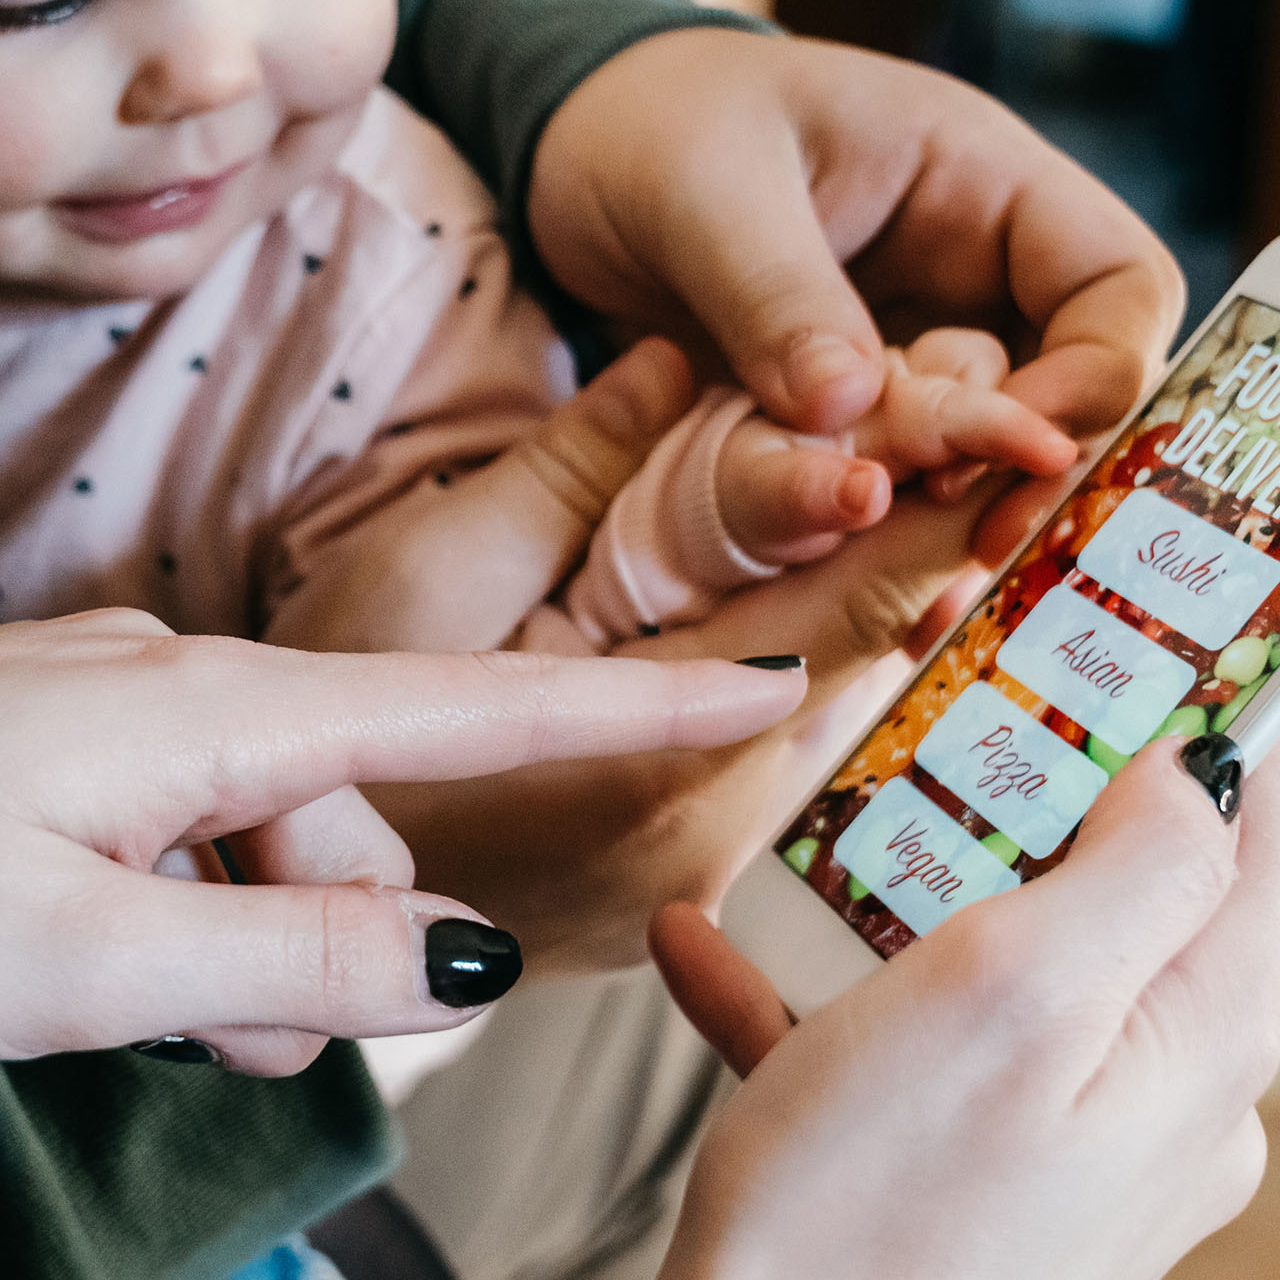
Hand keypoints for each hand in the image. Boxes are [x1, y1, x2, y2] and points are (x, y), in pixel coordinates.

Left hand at [0, 614, 806, 1222]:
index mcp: (201, 707)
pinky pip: (169, 824)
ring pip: (256, 829)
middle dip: (338, 933)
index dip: (625, 711)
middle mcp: (162, 671)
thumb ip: (291, 953)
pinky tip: (82, 966)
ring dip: (243, 940)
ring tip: (132, 1019)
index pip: (468, 711)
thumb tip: (467, 947)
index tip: (769, 684)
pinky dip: (170, 908)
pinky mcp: (27, 739)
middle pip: (351, 809)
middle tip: (236, 1049)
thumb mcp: (86, 962)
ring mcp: (88, 699)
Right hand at [308, 341, 1011, 963]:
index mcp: (666, 757)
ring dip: (904, 591)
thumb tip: (680, 355)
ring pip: (852, 706)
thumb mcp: (427, 576)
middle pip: (884, 656)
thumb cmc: (302, 755)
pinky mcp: (689, 879)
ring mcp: (710, 870)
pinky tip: (862, 577)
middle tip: (1022, 416)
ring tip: (971, 466)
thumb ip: (575, 470)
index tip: (1027, 407)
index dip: (951, 493)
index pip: (863, 599)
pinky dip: (838, 658)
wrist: (252, 924)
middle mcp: (721, 829)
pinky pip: (798, 750)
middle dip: (950, 529)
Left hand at [526, 29, 1182, 547]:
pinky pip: (902, 481)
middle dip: (1045, 473)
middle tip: (981, 555)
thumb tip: (849, 406)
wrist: (567, 150)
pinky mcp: (853, 410)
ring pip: (992, 450)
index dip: (1100, 374)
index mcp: (980, 180)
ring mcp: (916, 344)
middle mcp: (973, 269)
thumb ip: (775, 292)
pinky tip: (874, 608)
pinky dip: (893, 538)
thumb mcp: (703, 190)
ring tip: (928, 606)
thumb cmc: (648, 125)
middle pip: (1078, 385)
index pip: (1119, 282)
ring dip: (971, 525)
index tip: (1022, 448)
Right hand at [578, 736, 1279, 1279]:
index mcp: (1207, 1039)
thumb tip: (1204, 767)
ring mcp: (1073, 1164)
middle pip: (1130, 887)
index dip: (1205, 694)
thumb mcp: (1014, 988)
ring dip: (895, 888)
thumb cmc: (871, 1210)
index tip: (1125, 595)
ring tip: (798, 823)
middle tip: (938, 685)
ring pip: (1003, 967)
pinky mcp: (972, 1207)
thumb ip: (1140, 862)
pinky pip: (905, 1064)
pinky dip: (815, 998)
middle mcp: (1171, 1106)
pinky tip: (701, 947)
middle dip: (1031, 783)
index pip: (1259, 816)